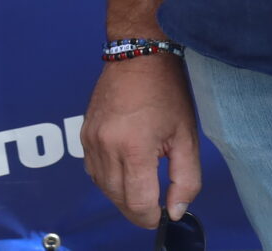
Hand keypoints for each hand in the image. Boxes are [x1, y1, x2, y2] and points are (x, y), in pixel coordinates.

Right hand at [83, 54, 200, 227]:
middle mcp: (106, 146)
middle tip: (155, 207)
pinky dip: (108, 180)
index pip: (138, 203)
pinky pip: (92, 170)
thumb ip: (185, 179)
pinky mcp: (84, 133)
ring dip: (121, 197)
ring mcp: (91, 139)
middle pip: (118, 199)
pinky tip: (124, 173)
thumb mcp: (187, 136)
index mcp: (133, 147)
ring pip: (102, 187)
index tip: (163, 215)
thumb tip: (175, 211)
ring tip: (141, 191)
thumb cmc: (166, 90)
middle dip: (138, 211)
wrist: (137, 54)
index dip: (152, 217)